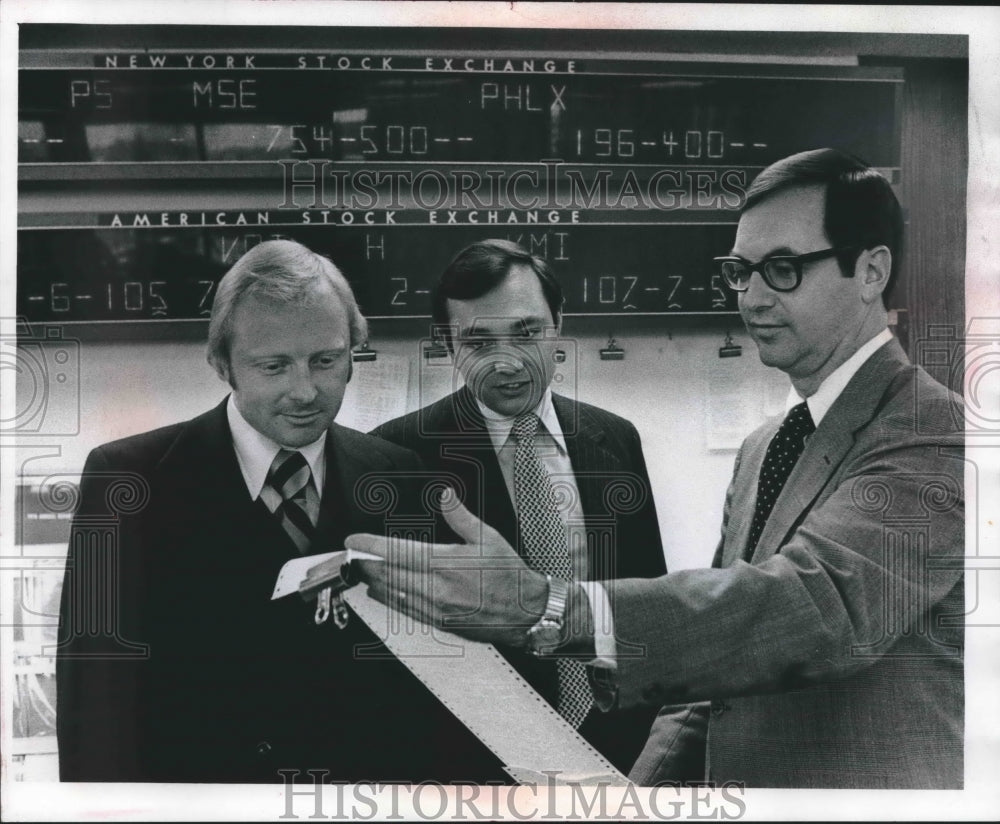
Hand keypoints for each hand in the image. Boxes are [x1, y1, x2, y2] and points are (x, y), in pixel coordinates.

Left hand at [346, 489, 548, 647]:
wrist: (525, 611)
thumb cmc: (509, 576)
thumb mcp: (488, 537)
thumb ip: (460, 516)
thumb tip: (446, 497)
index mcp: (447, 563)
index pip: (398, 552)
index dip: (371, 546)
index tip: (356, 540)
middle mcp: (437, 587)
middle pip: (388, 575)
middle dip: (365, 564)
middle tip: (351, 555)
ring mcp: (436, 607)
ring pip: (392, 595)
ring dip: (373, 582)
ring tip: (361, 570)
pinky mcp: (439, 621)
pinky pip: (404, 611)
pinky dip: (388, 599)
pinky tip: (381, 592)